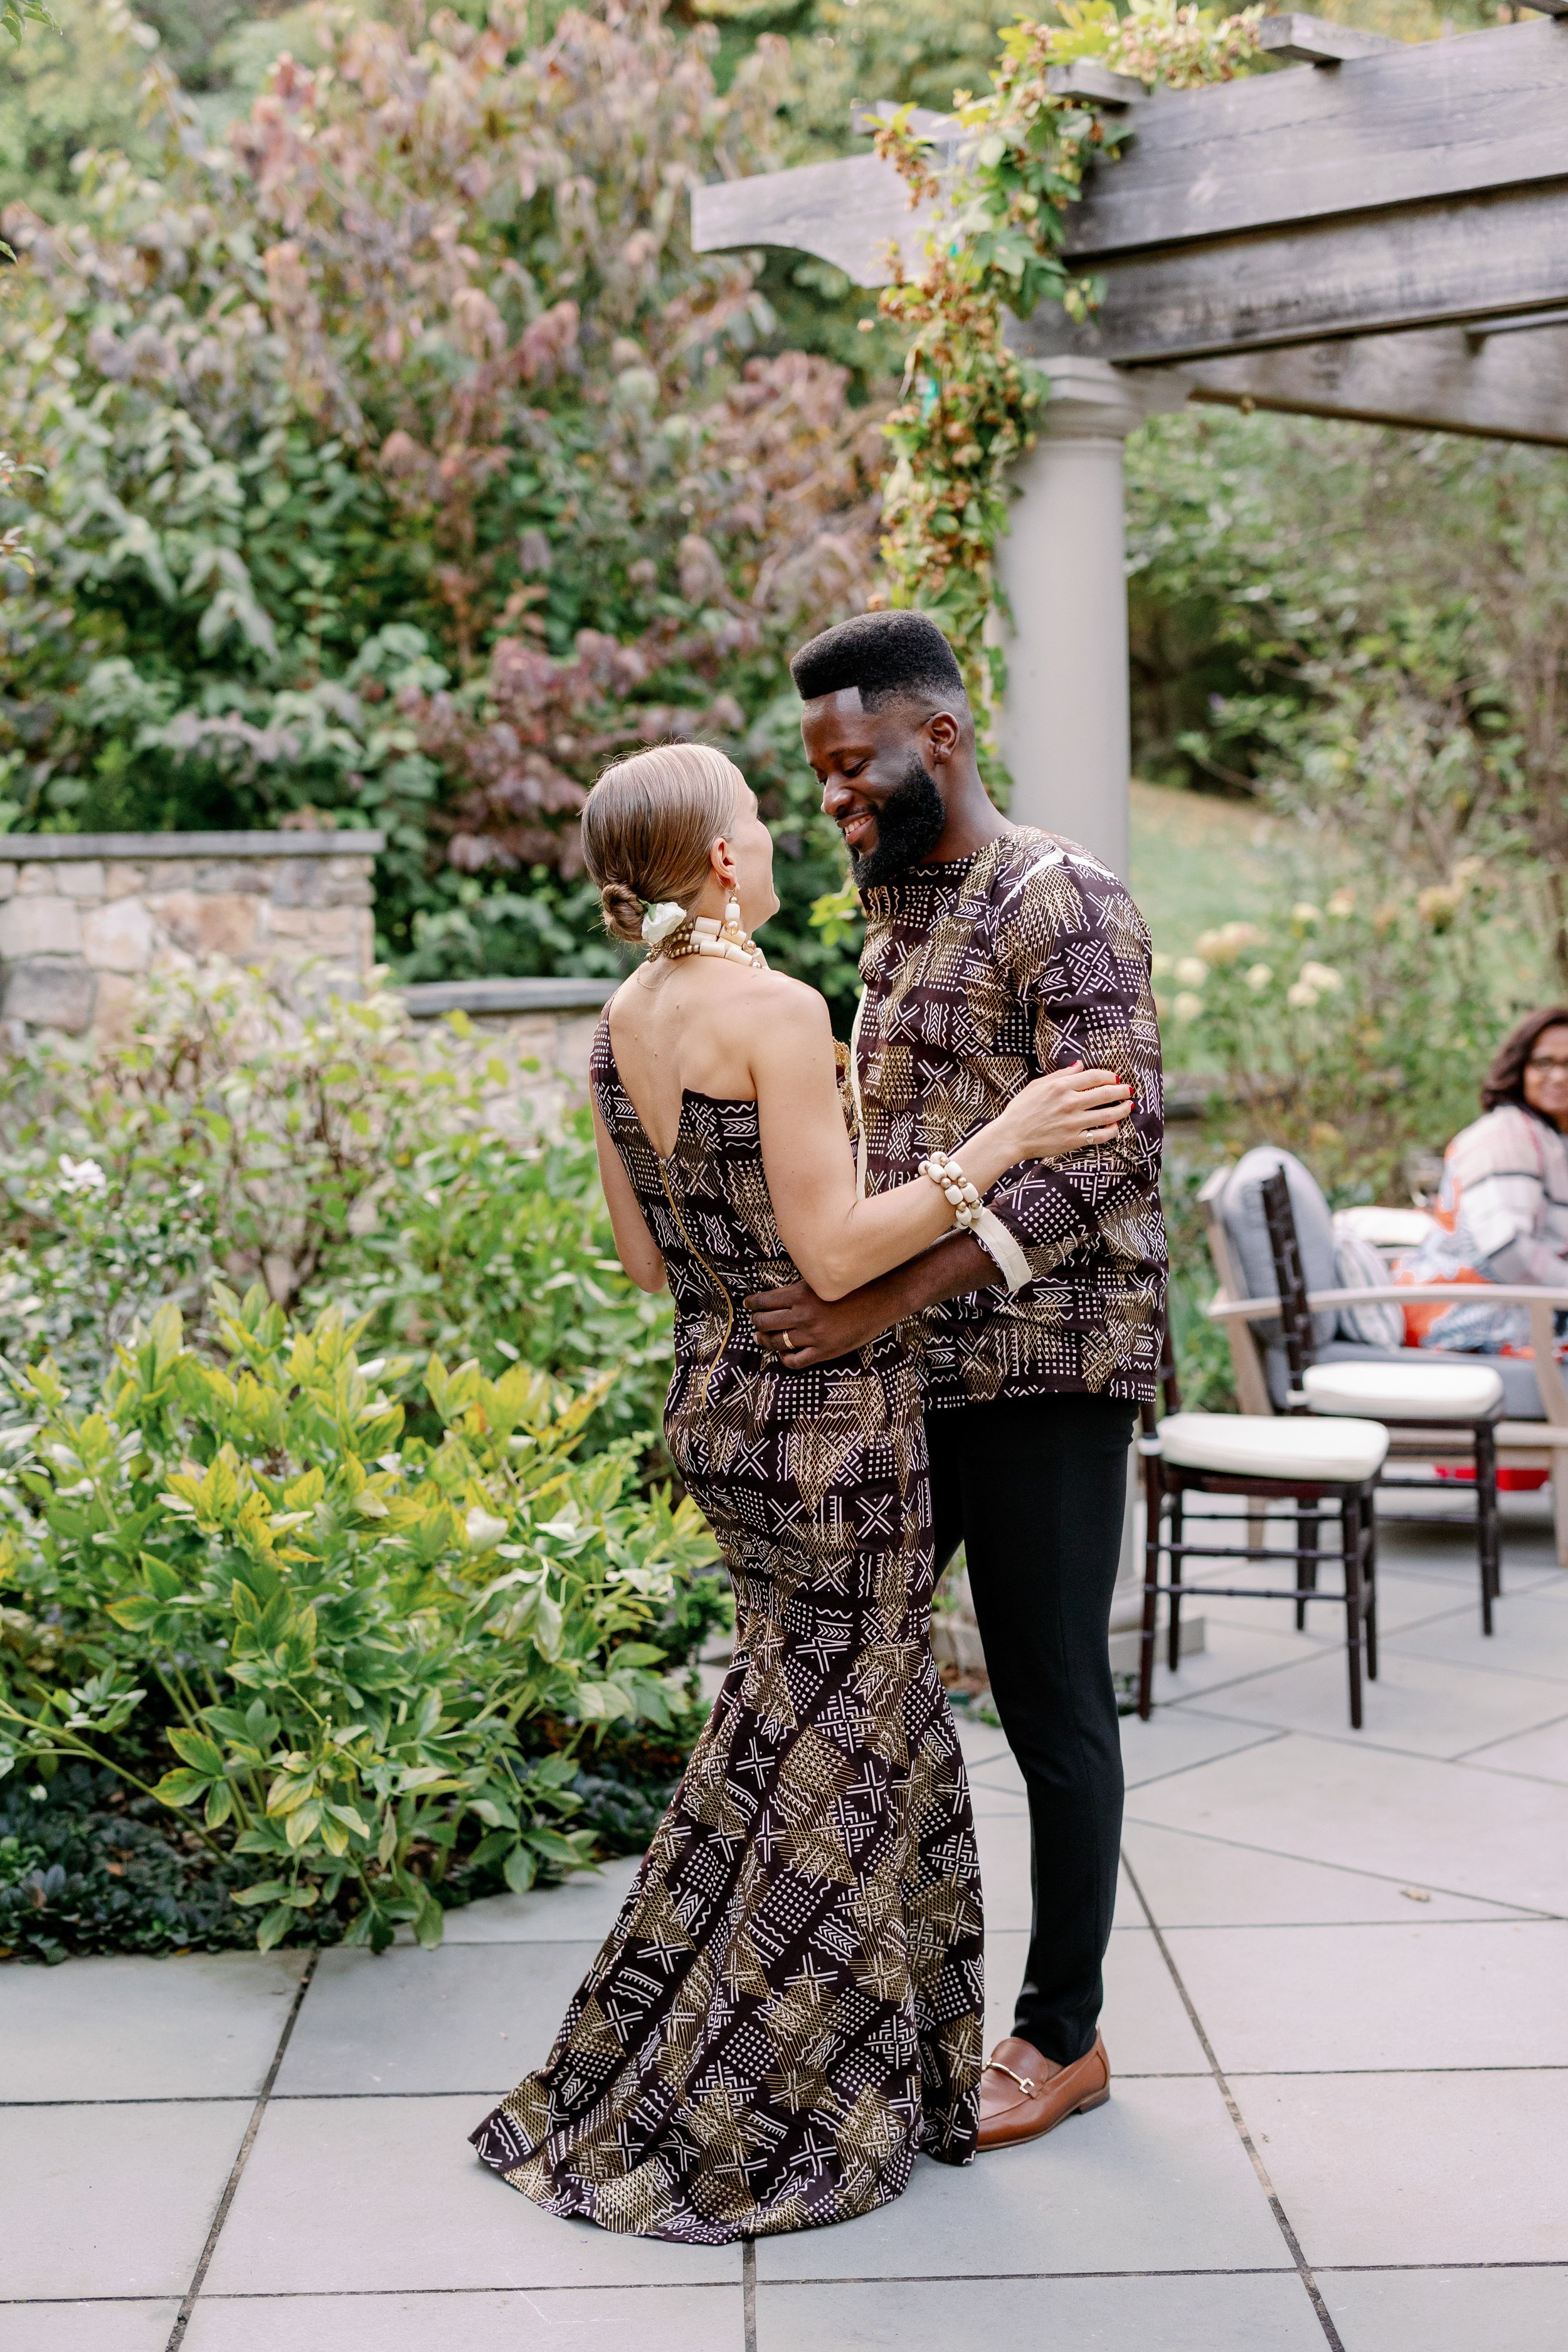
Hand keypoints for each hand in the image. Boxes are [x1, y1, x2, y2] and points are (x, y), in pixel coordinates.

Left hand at [745, 1276, 898, 1368]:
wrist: (880, 1300)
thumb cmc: (852, 1287)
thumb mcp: (821, 1282)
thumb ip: (800, 1289)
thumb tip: (778, 1294)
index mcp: (800, 1294)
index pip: (764, 1300)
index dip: (752, 1303)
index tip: (748, 1305)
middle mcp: (802, 1315)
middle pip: (765, 1322)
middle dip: (756, 1322)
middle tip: (754, 1322)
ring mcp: (812, 1335)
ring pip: (776, 1342)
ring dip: (765, 1340)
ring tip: (761, 1339)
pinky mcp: (823, 1351)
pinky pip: (795, 1361)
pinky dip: (784, 1358)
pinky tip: (783, 1354)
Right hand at [1000, 1062, 1131, 1161]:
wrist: (1010, 1136)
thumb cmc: (1021, 1109)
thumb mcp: (1037, 1085)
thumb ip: (1061, 1075)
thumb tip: (1080, 1065)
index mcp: (1061, 1087)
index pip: (1095, 1077)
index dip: (1110, 1076)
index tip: (1116, 1078)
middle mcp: (1070, 1103)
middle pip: (1107, 1093)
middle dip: (1122, 1090)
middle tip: (1128, 1090)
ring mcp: (1073, 1122)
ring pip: (1108, 1114)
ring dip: (1123, 1109)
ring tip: (1128, 1106)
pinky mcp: (1074, 1140)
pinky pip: (1100, 1136)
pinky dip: (1112, 1131)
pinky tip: (1115, 1126)